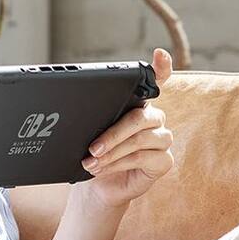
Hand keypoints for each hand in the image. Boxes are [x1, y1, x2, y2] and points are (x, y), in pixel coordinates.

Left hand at [79, 49, 177, 211]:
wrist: (98, 185)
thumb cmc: (93, 152)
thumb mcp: (88, 130)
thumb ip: (91, 116)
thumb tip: (73, 109)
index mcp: (137, 104)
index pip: (155, 82)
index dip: (161, 68)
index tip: (160, 54)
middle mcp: (154, 118)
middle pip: (140, 117)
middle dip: (112, 133)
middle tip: (92, 147)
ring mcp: (162, 139)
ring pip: (139, 140)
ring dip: (111, 152)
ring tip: (91, 161)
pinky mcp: (165, 161)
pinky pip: (143, 158)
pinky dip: (118, 163)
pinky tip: (102, 168)